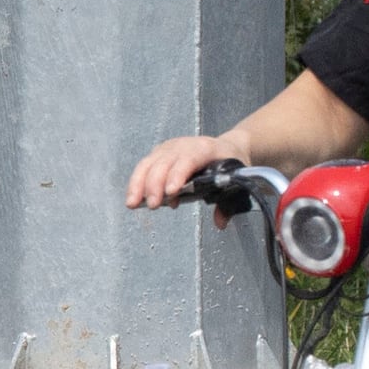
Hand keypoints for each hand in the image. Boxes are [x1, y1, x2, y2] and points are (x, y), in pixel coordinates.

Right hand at [126, 134, 245, 221]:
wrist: (227, 146)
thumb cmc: (230, 163)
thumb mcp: (236, 179)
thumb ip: (227, 203)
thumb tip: (220, 223)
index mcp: (204, 149)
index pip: (188, 160)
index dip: (178, 175)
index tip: (171, 192)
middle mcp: (183, 145)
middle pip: (163, 163)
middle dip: (155, 184)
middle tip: (153, 205)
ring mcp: (168, 148)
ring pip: (148, 164)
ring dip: (138, 184)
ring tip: (133, 204)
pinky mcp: (158, 153)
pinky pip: (144, 166)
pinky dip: (137, 183)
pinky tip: (134, 199)